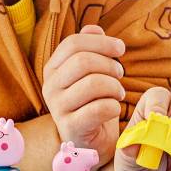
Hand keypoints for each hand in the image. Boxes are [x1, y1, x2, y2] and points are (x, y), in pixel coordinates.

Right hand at [42, 24, 125, 157]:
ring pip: (92, 83)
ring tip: (119, 93)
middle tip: (120, 74)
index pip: (73, 43)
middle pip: (82, 61)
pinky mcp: (70, 128)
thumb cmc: (93, 102)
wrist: (92, 141)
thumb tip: (94, 29)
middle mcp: (50, 86)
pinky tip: (115, 107)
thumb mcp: (91, 72)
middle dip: (109, 64)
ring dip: (114, 86)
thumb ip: (91, 49)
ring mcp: (57, 108)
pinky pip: (98, 109)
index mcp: (53, 68)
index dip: (101, 42)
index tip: (120, 48)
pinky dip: (113, 105)